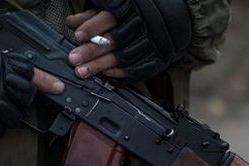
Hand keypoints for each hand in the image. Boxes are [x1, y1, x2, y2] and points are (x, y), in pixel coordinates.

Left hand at [66, 0, 191, 82]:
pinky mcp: (159, 58)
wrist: (176, 18)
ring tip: (84, 71)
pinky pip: (139, 69)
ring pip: (124, 57)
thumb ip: (94, 14)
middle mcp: (144, 24)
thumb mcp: (117, 5)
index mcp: (132, 7)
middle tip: (74, 59)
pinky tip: (106, 75)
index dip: (93, 26)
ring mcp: (153, 43)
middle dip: (92, 51)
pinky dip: (121, 73)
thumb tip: (72, 22)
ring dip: (102, 65)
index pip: (111, 16)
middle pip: (115, 39)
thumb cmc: (140, 10)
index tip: (78, 36)